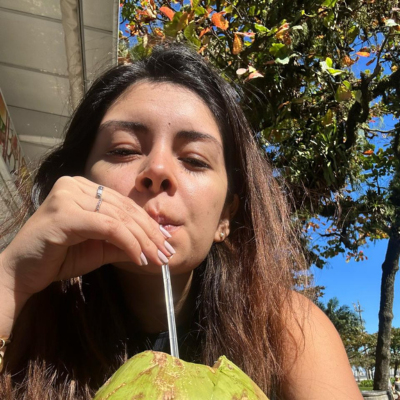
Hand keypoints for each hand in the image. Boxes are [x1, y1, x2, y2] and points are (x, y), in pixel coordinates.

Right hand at [0, 176, 172, 296]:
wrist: (21, 272)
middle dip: (151, 233)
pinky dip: (128, 243)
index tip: (166, 242)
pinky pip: (108, 227)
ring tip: (157, 258)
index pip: (125, 204)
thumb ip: (124, 240)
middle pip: (125, 209)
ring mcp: (68, 196)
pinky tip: (138, 258)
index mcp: (83, 188)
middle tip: (167, 252)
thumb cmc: (59, 257)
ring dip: (143, 241)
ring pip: (120, 217)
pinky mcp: (64, 213)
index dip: (149, 224)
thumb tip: (156, 242)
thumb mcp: (99, 246)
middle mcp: (75, 185)